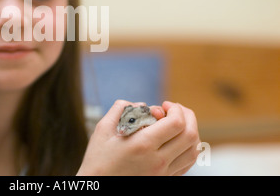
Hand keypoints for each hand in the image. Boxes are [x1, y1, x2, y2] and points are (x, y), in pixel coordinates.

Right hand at [77, 100, 200, 175]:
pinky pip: (187, 163)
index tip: (164, 105)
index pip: (177, 124)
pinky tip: (176, 140)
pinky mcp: (164, 179)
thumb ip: (121, 109)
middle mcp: (157, 161)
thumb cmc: (98, 159)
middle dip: (187, 116)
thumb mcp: (103, 128)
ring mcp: (163, 173)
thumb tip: (141, 104)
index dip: (176, 109)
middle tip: (173, 110)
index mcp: (142, 145)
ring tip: (176, 124)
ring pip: (193, 151)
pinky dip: (188, 148)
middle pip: (190, 135)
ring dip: (190, 131)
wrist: (97, 186)